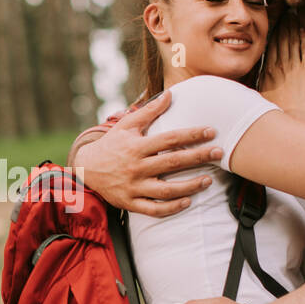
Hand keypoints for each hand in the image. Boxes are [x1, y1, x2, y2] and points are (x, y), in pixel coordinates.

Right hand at [73, 91, 223, 216]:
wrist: (85, 169)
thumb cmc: (111, 145)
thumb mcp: (126, 125)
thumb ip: (149, 111)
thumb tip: (170, 94)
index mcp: (136, 146)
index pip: (169, 139)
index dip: (192, 134)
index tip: (211, 131)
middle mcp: (136, 167)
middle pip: (172, 162)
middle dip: (198, 157)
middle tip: (219, 153)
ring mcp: (133, 187)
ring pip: (166, 190)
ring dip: (190, 186)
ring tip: (208, 180)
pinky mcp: (130, 203)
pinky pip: (153, 209)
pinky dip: (171, 208)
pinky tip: (187, 201)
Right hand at [258, 12, 304, 110]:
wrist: (296, 112)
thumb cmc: (278, 108)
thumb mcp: (261, 96)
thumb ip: (257, 84)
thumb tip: (246, 80)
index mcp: (268, 69)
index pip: (270, 46)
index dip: (272, 32)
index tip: (273, 22)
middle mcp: (280, 64)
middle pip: (281, 39)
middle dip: (283, 24)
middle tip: (284, 12)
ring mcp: (294, 64)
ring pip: (292, 41)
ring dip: (292, 27)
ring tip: (292, 15)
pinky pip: (304, 48)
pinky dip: (303, 37)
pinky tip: (302, 29)